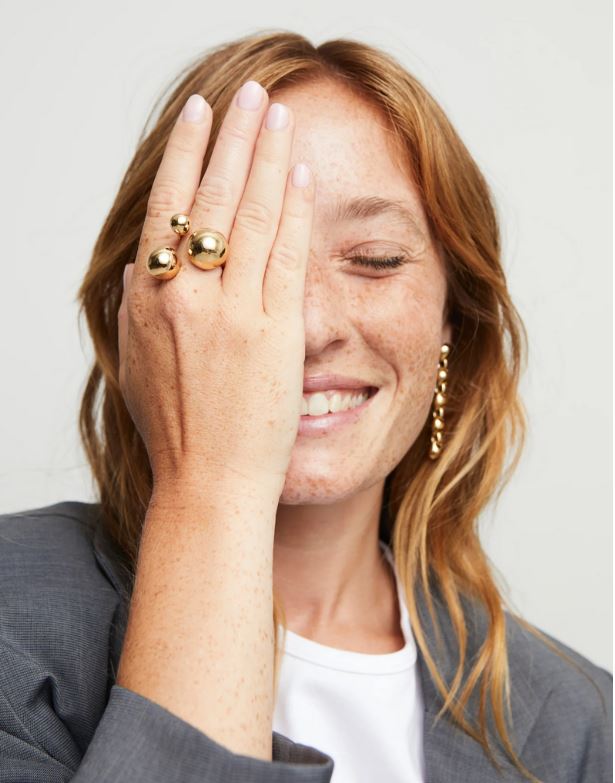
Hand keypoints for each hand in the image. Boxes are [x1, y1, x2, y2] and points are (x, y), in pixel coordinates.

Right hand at [117, 84, 313, 494]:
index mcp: (149, 300)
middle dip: (232, 137)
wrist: (208, 485)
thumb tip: (140, 267)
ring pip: (247, 215)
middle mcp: (184, 296)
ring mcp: (230, 312)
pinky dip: (293, 210)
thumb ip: (139, 310)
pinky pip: (284, 255)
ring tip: (278, 114)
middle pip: (209, 197)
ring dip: (266, 157)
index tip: (200, 117)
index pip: (165, 207)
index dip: (185, 155)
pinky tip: (301, 174)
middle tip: (248, 93)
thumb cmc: (176, 433)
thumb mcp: (136, 364)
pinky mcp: (274, 333)